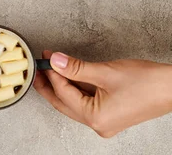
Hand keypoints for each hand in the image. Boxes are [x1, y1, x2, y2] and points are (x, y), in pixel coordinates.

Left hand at [34, 51, 171, 137]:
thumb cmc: (147, 82)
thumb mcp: (105, 72)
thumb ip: (76, 68)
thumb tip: (54, 61)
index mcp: (95, 118)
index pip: (63, 93)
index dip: (51, 74)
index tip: (43, 58)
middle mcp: (98, 125)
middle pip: (64, 103)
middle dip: (49, 84)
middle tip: (37, 68)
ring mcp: (105, 122)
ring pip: (74, 102)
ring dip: (63, 85)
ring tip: (51, 67)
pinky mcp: (111, 115)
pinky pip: (86, 102)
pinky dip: (77, 88)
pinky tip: (69, 75)